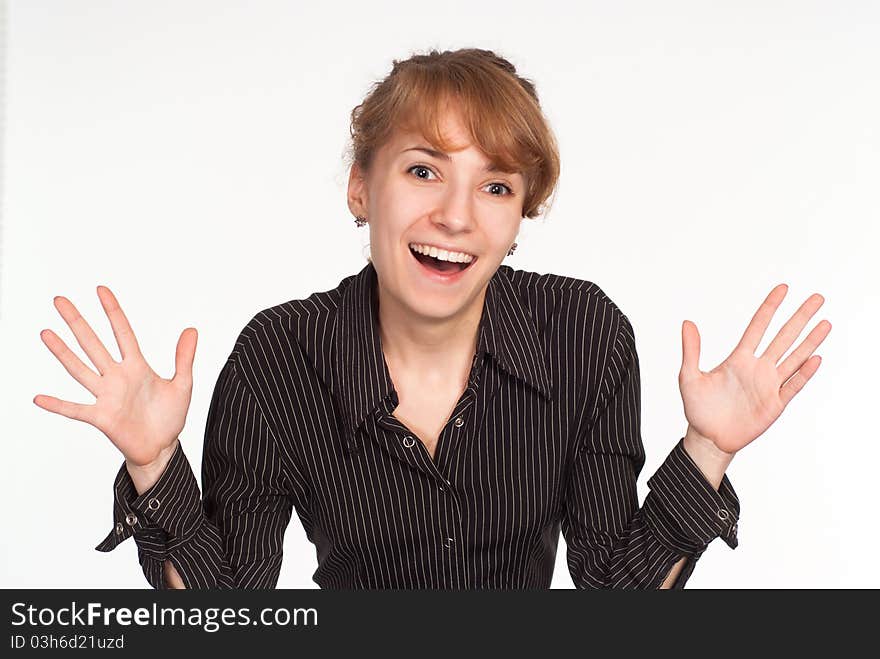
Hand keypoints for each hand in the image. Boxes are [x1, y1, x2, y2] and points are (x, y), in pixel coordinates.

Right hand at [34, 286, 197, 469]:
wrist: (162, 447)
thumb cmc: (169, 417)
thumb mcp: (182, 384)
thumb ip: (184, 358)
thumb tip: (192, 330)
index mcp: (137, 367)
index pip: (122, 332)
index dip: (113, 311)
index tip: (101, 290)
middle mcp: (117, 377)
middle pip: (94, 344)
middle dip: (78, 322)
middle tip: (60, 300)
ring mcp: (106, 396)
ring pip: (81, 369)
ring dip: (63, 353)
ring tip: (46, 333)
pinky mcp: (102, 418)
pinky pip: (76, 409)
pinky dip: (58, 404)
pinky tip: (39, 398)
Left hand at [678, 284, 830, 455]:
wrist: (708, 438)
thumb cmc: (698, 408)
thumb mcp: (689, 377)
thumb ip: (691, 350)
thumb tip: (687, 323)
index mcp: (738, 359)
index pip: (758, 326)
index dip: (770, 307)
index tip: (783, 288)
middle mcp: (757, 368)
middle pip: (783, 337)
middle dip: (799, 317)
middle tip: (817, 298)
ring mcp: (768, 385)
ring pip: (794, 358)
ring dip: (810, 341)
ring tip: (824, 323)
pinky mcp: (775, 404)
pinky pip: (793, 385)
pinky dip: (804, 373)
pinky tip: (815, 358)